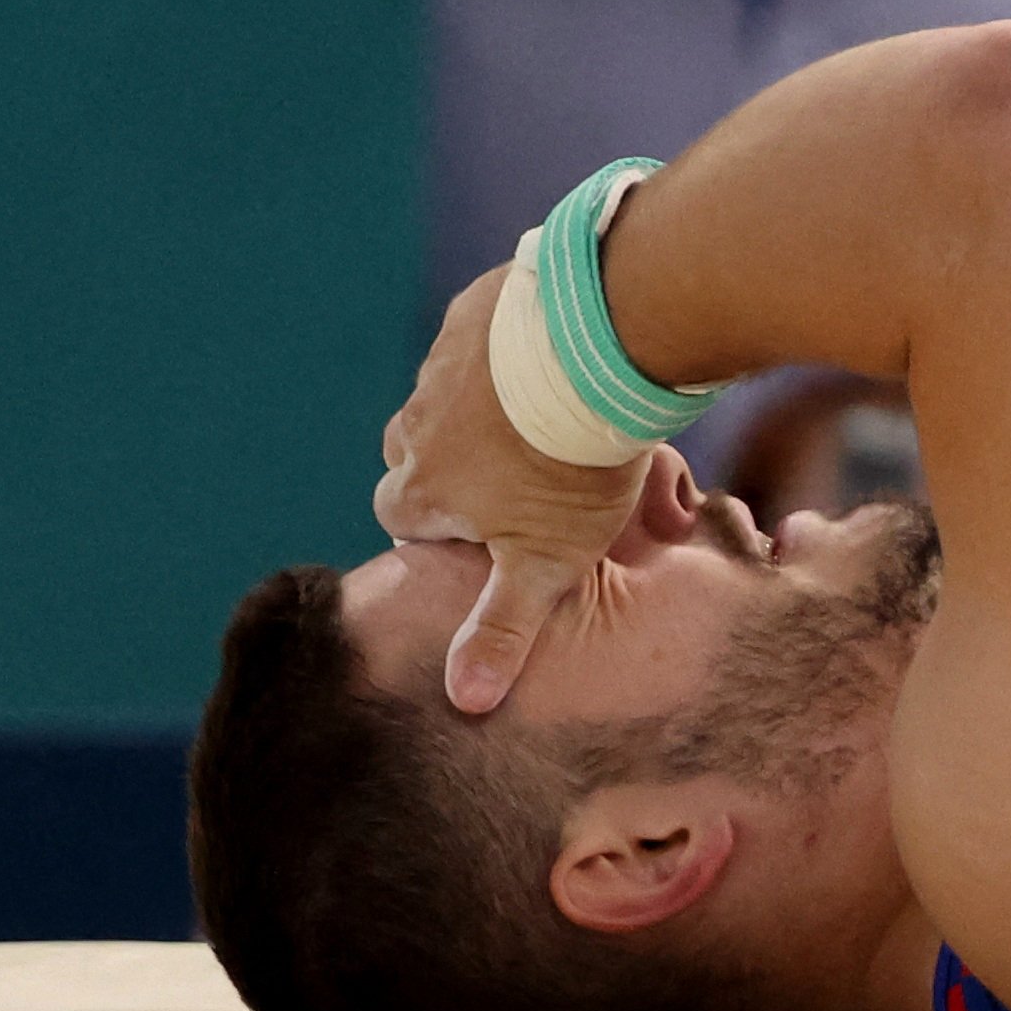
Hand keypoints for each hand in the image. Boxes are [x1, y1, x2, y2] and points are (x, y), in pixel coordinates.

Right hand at [370, 268, 661, 711]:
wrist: (600, 348)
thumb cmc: (576, 465)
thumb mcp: (547, 563)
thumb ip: (504, 628)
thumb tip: (464, 699)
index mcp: (417, 486)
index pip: (411, 520)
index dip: (458, 531)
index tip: (505, 530)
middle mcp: (412, 424)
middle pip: (426, 458)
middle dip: (470, 471)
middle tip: (535, 476)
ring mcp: (440, 364)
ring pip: (457, 400)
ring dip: (496, 413)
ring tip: (565, 423)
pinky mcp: (476, 311)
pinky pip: (485, 341)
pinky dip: (516, 357)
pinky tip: (569, 366)